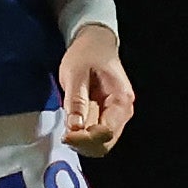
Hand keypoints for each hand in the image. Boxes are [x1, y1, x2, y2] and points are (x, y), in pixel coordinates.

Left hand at [56, 25, 133, 156]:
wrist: (95, 43)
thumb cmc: (87, 54)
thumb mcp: (76, 73)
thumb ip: (76, 100)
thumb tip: (75, 127)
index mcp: (121, 99)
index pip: (106, 132)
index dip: (85, 139)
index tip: (65, 135)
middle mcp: (123, 111)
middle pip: (106, 142)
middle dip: (84, 143)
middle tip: (63, 135)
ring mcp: (116, 116)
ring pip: (101, 143)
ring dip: (83, 143)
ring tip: (66, 130)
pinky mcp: (107, 117)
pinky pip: (97, 135)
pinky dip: (84, 137)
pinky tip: (72, 128)